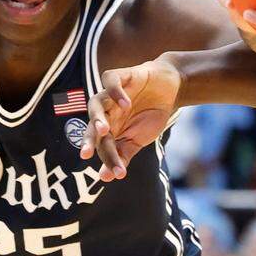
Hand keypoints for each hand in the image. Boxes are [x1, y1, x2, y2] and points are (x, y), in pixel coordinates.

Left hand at [80, 57, 181, 180]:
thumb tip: (108, 178)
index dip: (110, 160)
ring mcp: (111, 94)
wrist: (169, 87)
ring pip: (95, 103)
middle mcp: (106, 111)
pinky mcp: (121, 76)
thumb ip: (123, 155)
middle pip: (91, 125)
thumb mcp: (139, 139)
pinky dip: (116, 92)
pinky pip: (111, 81)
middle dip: (88, 139)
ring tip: (104, 130)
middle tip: (86, 154)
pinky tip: (126, 104)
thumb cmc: (151, 114)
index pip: (103, 146)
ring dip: (97, 117)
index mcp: (109, 128)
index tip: (118, 174)